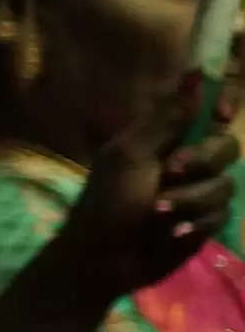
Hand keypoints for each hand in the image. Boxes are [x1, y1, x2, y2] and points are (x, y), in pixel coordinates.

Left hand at [48, 71, 240, 304]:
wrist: (104, 257)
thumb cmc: (107, 202)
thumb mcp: (131, 156)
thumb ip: (166, 120)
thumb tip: (191, 74)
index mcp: (164, 139)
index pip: (205, 112)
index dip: (220, 106)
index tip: (220, 112)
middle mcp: (187, 161)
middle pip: (226, 145)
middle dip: (203, 159)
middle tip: (173, 172)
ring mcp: (198, 192)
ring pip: (225, 184)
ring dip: (190, 199)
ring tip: (158, 213)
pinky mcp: (205, 222)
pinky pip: (222, 214)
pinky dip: (197, 223)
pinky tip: (174, 233)